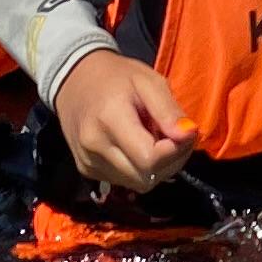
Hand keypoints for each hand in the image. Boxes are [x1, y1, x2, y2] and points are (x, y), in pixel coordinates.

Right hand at [47, 46, 199, 192]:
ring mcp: (88, 162)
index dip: (175, 151)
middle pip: (145, 178)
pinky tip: (138, 147)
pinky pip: (124, 181)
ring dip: (156, 169)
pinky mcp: (86, 170)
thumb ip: (168, 110)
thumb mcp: (148, 81)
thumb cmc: (116, 76)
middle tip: (175, 138)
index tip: (183, 133)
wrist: (74, 80)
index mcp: (109, 120)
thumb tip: (188, 135)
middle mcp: (94, 147)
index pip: (150, 159)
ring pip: (137, 184)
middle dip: (170, 162)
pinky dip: (139, 170)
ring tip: (156, 140)